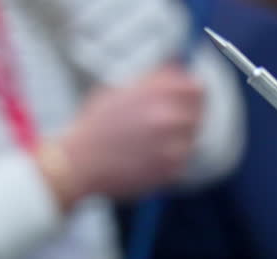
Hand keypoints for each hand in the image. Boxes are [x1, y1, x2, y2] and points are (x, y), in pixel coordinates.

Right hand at [49, 65, 204, 206]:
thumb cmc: (96, 126)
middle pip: (198, 112)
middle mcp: (169, 116)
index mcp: (157, 92)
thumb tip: (180, 70)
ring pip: (192, 137)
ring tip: (148, 142)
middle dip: (185, 115)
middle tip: (164, 123)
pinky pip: (182, 159)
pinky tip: (145, 157)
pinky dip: (170, 158)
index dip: (191, 91)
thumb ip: (155, 81)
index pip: (196, 87)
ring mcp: (173, 145)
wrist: (78, 163)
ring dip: (178, 137)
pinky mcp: (172, 170)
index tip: (185, 97)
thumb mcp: (121, 91)